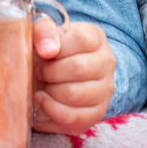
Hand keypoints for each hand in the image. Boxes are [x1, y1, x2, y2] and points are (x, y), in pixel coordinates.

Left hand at [31, 19, 114, 134]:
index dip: (57, 48)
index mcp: (96, 38)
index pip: (82, 39)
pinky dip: (52, 110)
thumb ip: (43, 30)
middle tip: (39, 72)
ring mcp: (105, 90)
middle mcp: (107, 63)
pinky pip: (74, 117)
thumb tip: (48, 49)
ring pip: (75, 95)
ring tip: (43, 86)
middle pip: (78, 68)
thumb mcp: (44, 33)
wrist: (56, 76)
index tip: (44, 54)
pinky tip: (43, 100)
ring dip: (50, 91)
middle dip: (50, 72)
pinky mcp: (97, 113)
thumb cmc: (49, 52)